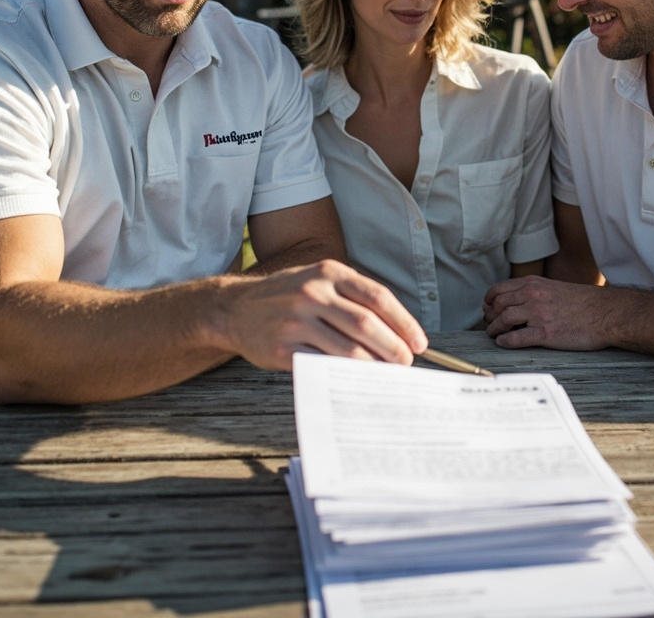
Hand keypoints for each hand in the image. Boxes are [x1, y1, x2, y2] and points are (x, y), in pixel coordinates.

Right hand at [218, 260, 427, 369]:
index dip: (403, 322)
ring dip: (374, 366)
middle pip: (366, 324)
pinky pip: (322, 365)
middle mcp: (313, 292)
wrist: (235, 308)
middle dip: (394, 348)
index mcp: (329, 272)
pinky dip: (345, 376)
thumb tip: (395, 331)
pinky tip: (356, 380)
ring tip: (387, 375)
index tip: (419, 342)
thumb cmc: (286, 295)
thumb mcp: (318, 279)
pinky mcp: (282, 348)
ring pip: (348, 348)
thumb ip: (351, 298)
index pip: (377, 297)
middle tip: (406, 364)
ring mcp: (296, 320)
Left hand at [483, 275, 607, 350]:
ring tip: (494, 335)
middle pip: (498, 305)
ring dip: (494, 329)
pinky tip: (503, 343)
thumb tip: (514, 300)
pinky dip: (505, 342)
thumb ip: (534, 291)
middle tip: (489, 324)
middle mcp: (532, 296)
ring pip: (503, 320)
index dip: (489, 301)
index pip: (499, 290)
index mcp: (533, 284)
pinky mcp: (546, 333)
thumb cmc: (582, 302)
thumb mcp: (554, 287)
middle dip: (489, 316)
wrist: (605, 313)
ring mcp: (538, 314)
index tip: (487, 308)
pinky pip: (516, 338)